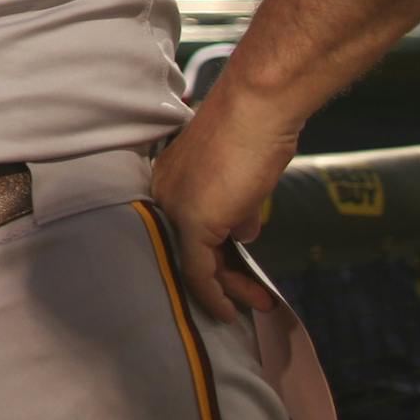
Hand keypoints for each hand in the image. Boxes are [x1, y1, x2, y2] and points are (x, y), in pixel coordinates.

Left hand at [150, 82, 300, 322]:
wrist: (257, 109)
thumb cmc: (254, 133)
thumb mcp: (243, 180)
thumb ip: (236, 209)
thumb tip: (242, 234)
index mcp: (168, 183)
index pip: (186, 232)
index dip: (213, 257)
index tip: (235, 276)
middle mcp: (161, 196)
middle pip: (186, 250)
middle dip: (222, 279)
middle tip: (250, 297)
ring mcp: (173, 209)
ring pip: (193, 265)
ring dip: (228, 289)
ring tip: (257, 301)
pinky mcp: (191, 221)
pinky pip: (198, 272)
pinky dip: (214, 295)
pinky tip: (229, 310)